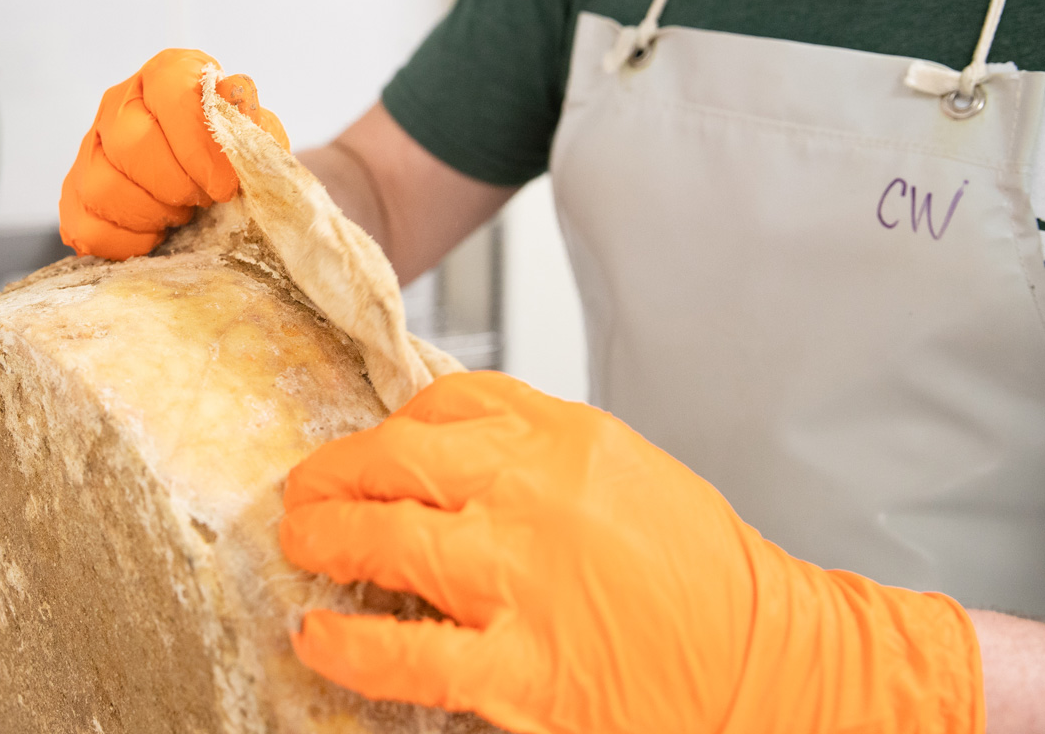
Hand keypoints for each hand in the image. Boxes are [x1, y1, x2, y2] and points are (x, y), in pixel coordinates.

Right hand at [59, 49, 287, 259]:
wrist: (210, 185)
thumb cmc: (231, 157)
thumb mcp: (255, 137)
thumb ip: (252, 124)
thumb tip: (235, 105)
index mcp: (167, 75)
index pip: (171, 93)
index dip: (199, 145)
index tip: (224, 185)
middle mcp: (121, 102)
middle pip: (131, 144)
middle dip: (176, 186)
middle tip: (202, 201)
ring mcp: (91, 146)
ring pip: (102, 186)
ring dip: (150, 213)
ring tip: (179, 214)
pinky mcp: (74, 192)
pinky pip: (84, 225)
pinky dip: (125, 242)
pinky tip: (154, 234)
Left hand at [280, 371, 983, 733]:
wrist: (772, 666)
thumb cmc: (704, 573)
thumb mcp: (625, 469)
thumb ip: (537, 447)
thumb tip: (447, 448)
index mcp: (565, 439)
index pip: (447, 404)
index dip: (391, 426)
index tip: (370, 448)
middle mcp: (535, 496)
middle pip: (397, 461)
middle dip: (334, 474)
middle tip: (305, 492)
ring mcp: (521, 581)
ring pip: (388, 543)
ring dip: (326, 541)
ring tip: (301, 546)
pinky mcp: (521, 668)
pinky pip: (406, 653)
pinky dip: (349, 647)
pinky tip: (318, 638)